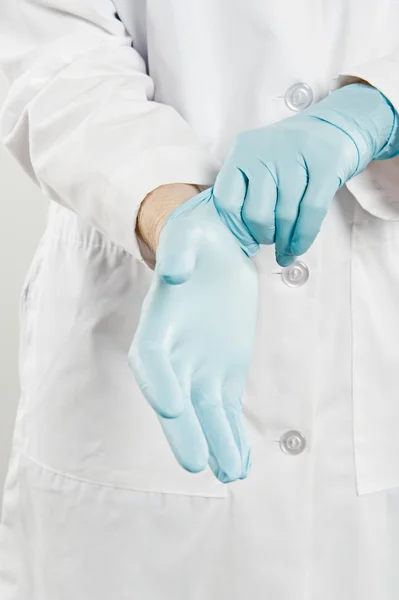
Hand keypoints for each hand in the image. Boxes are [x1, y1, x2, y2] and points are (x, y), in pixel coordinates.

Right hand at [129, 189, 257, 482]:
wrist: (217, 248)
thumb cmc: (196, 239)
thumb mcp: (186, 236)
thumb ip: (177, 253)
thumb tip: (175, 273)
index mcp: (158, 323)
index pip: (152, 360)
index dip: (158, 383)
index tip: (172, 405)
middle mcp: (174, 354)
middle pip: (175, 398)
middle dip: (184, 429)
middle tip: (197, 462)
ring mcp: (198, 367)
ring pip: (205, 412)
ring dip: (217, 442)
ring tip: (233, 472)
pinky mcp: (223, 373)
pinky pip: (227, 410)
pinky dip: (234, 435)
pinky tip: (243, 461)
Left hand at [213, 83, 396, 265]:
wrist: (336, 126)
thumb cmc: (291, 156)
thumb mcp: (260, 163)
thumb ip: (244, 192)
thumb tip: (240, 240)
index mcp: (242, 152)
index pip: (227, 201)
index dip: (236, 229)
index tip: (246, 241)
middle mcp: (265, 151)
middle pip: (256, 214)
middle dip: (263, 236)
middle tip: (269, 239)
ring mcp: (296, 156)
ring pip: (285, 217)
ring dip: (285, 242)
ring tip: (285, 249)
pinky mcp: (325, 164)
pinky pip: (311, 213)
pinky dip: (304, 237)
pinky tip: (299, 247)